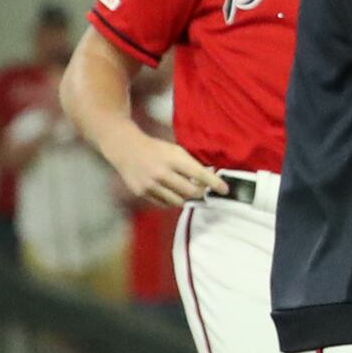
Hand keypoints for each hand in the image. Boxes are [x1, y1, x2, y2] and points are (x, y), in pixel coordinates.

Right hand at [104, 130, 218, 208]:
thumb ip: (190, 164)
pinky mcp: (142, 192)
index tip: (225, 190)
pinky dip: (172, 200)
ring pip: (178, 201)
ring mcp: (150, 184)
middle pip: (191, 191)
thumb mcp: (175, 150)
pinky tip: (173, 193)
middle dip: (201, 192)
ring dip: (186, 198)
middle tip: (204, 191)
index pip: (200, 174)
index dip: (215, 183)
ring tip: (187, 191)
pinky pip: (164, 204)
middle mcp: (162, 173)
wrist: (126, 149)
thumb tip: (208, 180)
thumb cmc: (156, 149)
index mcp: (173, 158)